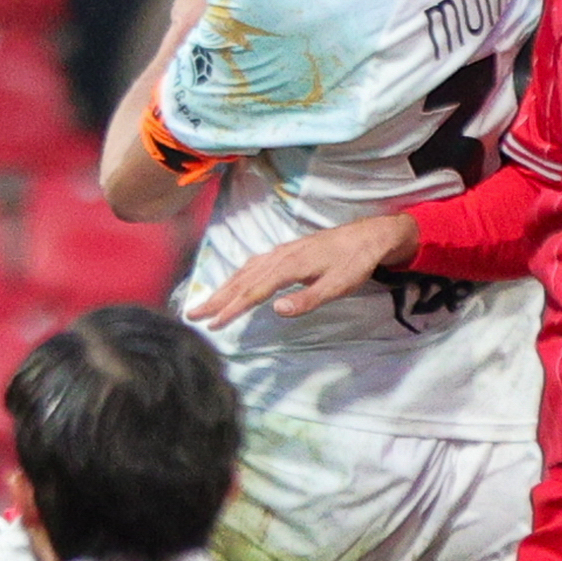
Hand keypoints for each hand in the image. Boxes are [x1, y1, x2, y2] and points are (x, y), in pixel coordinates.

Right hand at [186, 213, 419, 326]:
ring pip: (243, 272)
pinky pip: (252, 265)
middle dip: (216, 299)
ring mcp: (279, 253)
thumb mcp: (338, 286)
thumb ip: (307, 299)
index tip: (213, 324)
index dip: (231, 309)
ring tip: (205, 304)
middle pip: (240, 280)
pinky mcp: (284, 252)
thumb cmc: (354, 264)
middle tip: (193, 315)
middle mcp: (278, 257)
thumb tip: (276, 309)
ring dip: (223, 288)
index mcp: (288, 266)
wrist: (368, 236)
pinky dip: (236, 276)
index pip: (252, 291)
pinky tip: (233, 282)